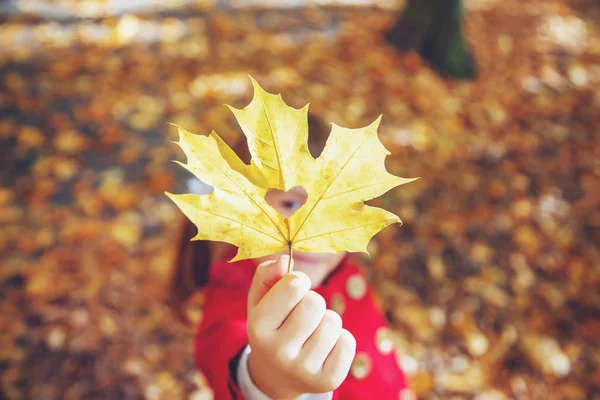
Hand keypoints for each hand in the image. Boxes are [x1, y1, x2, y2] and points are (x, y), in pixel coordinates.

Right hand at [246, 256, 355, 398]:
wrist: (276, 375)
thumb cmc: (272, 325)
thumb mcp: (261, 299)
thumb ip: (267, 273)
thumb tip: (284, 260)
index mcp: (258, 328)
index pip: (293, 285)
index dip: (298, 281)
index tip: (294, 289)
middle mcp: (277, 352)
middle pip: (315, 303)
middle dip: (313, 302)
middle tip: (302, 316)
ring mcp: (302, 370)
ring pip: (333, 321)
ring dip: (326, 321)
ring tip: (312, 333)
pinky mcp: (327, 381)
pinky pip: (347, 342)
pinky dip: (340, 340)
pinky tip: (324, 349)